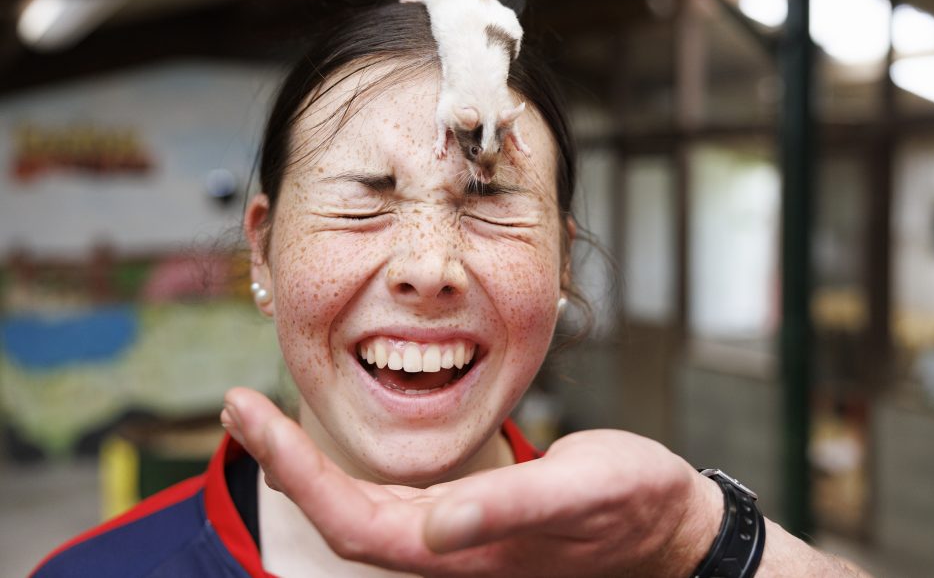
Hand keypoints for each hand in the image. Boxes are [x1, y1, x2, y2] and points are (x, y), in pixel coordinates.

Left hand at [221, 387, 722, 577]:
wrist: (669, 528)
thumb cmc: (631, 507)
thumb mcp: (579, 493)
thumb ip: (506, 507)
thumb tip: (431, 524)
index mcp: (459, 553)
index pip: (349, 518)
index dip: (291, 469)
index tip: (247, 412)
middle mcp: (446, 552)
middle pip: (340, 515)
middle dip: (282, 462)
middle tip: (237, 406)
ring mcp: (457, 538)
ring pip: (361, 509)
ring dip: (308, 465)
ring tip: (268, 419)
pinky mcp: (472, 518)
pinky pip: (394, 498)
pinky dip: (353, 466)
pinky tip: (345, 441)